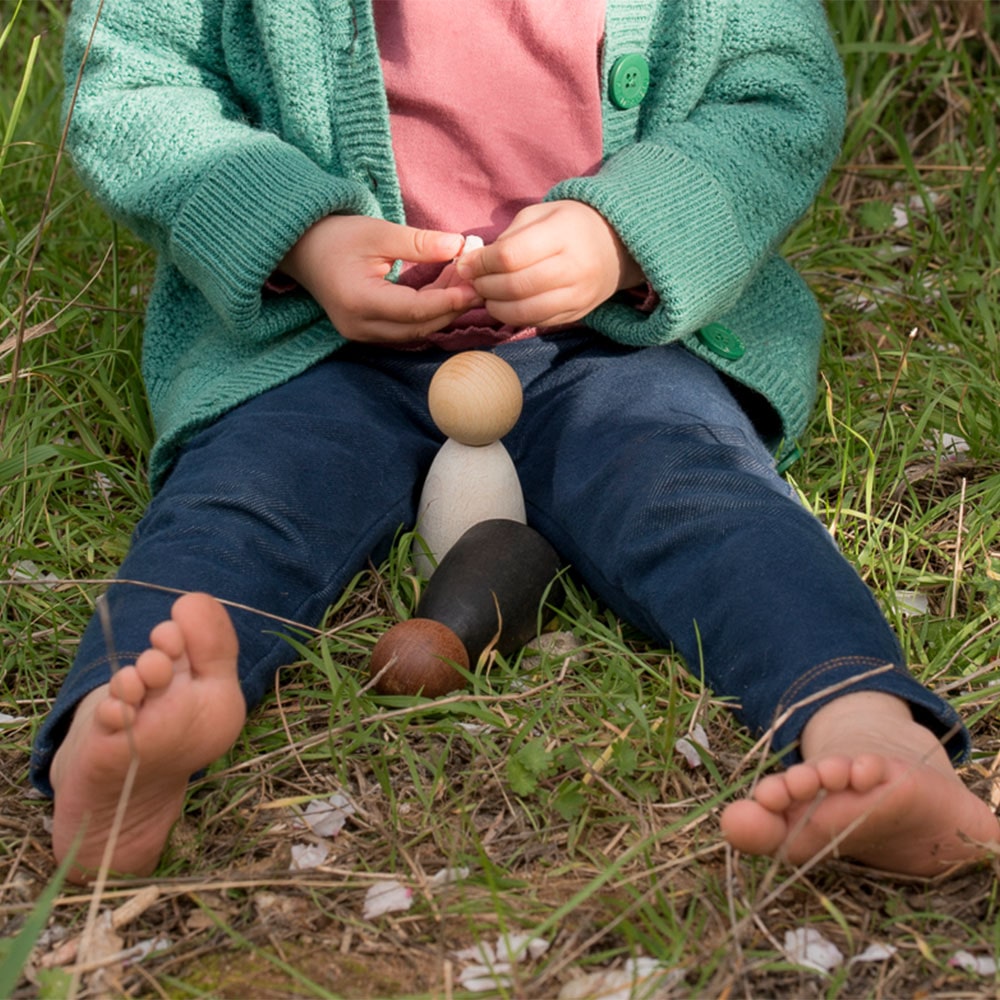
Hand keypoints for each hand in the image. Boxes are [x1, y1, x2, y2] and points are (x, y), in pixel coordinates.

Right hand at [278, 215, 480, 342]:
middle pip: (419, 325)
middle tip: (477, 281)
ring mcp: (362, 334)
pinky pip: (407, 328)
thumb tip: (460, 245)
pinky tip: (445, 289)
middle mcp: (360, 326)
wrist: (301, 250)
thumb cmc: (335, 236)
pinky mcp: (367, 333)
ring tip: (463, 279)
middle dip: (452, 305)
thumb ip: (419, 243)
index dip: (449, 300)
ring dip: (443, 309)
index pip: (415, 310)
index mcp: (359, 301)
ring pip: (416, 330)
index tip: (475, 286)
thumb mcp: (378, 233)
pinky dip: (429, 312)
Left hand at [454, 200, 643, 326]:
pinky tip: (505, 303)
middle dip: (485, 286)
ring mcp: (577, 295)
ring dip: (495, 306)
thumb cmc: (569, 225)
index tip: (466, 263)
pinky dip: (513, 317)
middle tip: (473, 281)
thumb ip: (508, 237)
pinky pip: (537, 322)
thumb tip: (472, 263)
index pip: (511, 256)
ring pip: (524, 311)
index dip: (481, 263)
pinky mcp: (576, 314)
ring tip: (486, 294)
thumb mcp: (541, 215)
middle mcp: (574, 268)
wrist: (615, 246)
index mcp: (563, 234)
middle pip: (515, 287)